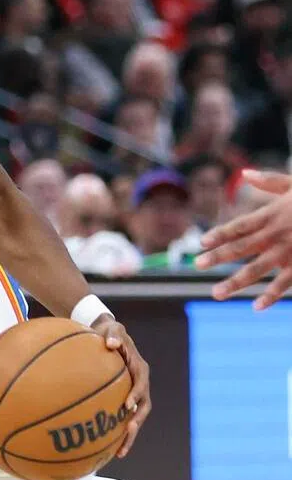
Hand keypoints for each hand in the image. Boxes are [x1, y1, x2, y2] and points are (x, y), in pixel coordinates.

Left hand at [93, 316, 150, 457]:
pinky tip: (107, 449)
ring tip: (120, 452)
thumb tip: (110, 343)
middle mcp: (140, 385)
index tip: (127, 405)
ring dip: (130, 435)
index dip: (136, 395)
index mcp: (139, 369)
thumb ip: (112, 334)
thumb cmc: (109, 332)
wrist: (108, 336)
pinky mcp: (123, 401)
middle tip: (128, 431)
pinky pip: (122, 419)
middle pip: (143, 408)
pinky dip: (117, 434)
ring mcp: (133, 395)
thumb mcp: (112, 329)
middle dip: (137, 422)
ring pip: (135, 418)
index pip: (141, 384)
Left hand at [196, 169, 291, 308]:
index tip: (201, 243)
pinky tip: (256, 307)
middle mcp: (276, 233)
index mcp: (272, 215)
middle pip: (241, 247)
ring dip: (236, 282)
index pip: (239, 226)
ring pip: (257, 269)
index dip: (220, 234)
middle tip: (196, 265)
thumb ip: (270, 181)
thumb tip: (245, 173)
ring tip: (216, 293)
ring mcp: (289, 250)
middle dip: (218, 257)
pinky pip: (285, 282)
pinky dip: (272, 295)